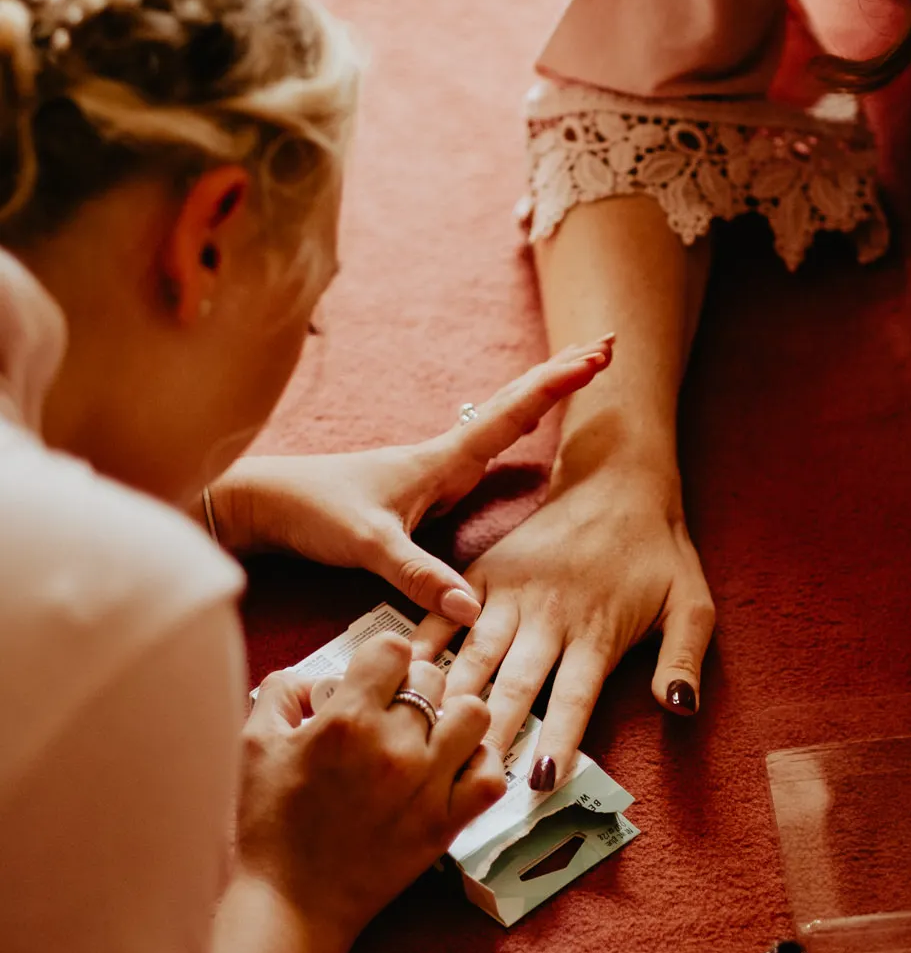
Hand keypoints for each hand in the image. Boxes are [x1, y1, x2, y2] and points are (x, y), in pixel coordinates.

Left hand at [211, 338, 613, 620]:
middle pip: (514, 405)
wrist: (260, 504)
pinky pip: (486, 447)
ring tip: (581, 370)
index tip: (597, 358)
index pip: (510, 413)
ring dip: (541, 395)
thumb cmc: (310, 513)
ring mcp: (433, 471)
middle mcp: (443, 457)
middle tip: (609, 344)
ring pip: (501, 421)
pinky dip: (515, 426)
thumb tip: (470, 608)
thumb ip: (417, 575)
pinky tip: (523, 428)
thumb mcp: (366, 547)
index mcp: (439, 460)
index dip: (556, 386)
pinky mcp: (422, 490)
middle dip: (561, 374)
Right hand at [239, 632, 505, 940]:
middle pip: (433, 677)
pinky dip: (479, 763)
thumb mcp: (253, 746)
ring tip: (430, 735)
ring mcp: (425, 786)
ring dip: (454, 717)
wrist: (289, 904)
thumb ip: (279, 693)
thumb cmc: (267, 827)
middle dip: (413, 685)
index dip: (384, 657)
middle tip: (394, 711)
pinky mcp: (445, 824)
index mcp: (345, 720)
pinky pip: (491, 774)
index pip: (394, 648)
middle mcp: (392, 746)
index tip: (375, 677)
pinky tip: (453, 768)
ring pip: (474, 714)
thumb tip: (309, 676)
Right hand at [437, 457, 714, 787]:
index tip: (537, 783)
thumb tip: (679, 708)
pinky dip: (422, 642)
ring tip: (423, 739)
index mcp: (596, 632)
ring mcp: (510, 593)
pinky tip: (399, 675)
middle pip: (513, 685)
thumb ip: (684, 658)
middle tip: (464, 778)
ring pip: (473, 654)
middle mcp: (548, 617)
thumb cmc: (657, 550)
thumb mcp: (693, 602)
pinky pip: (445, 611)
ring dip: (451, 698)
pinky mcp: (484, 572)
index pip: (573, 698)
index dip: (556, 740)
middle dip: (490, 734)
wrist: (616, 479)